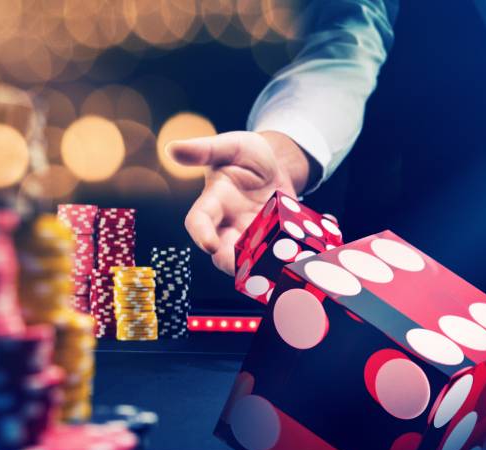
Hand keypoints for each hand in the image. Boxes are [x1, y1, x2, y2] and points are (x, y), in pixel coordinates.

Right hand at [168, 131, 312, 274]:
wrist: (275, 165)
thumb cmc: (246, 154)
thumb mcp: (230, 146)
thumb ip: (205, 149)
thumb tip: (171, 148)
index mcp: (213, 202)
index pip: (198, 221)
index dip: (201, 234)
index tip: (208, 245)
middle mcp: (229, 225)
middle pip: (223, 252)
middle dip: (233, 263)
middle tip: (248, 267)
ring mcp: (252, 237)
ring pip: (251, 261)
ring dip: (265, 265)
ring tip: (282, 261)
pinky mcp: (273, 242)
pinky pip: (280, 255)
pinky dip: (294, 254)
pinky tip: (314, 246)